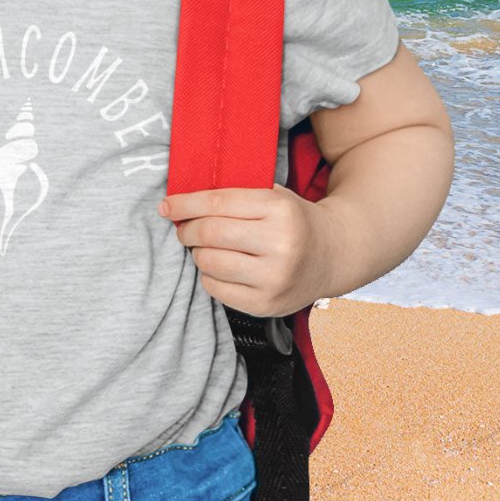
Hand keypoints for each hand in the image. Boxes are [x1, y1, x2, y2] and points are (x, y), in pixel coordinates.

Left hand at [159, 186, 336, 317]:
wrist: (333, 254)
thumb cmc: (293, 219)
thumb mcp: (273, 194)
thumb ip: (234, 195)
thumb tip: (182, 202)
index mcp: (279, 209)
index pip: (217, 203)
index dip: (185, 203)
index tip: (166, 205)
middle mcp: (280, 244)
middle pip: (210, 233)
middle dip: (186, 229)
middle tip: (183, 228)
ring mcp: (274, 278)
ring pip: (209, 263)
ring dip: (196, 253)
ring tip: (203, 247)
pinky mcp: (266, 305)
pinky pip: (217, 289)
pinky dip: (208, 275)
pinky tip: (219, 266)